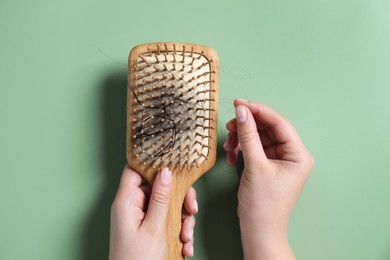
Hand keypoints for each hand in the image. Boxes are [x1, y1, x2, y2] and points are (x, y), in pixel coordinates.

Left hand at [109, 165, 197, 259]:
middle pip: (159, 188)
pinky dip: (180, 231)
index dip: (151, 162)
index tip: (171, 162)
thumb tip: (166, 172)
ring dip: (183, 219)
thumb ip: (161, 198)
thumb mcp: (154, 228)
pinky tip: (185, 245)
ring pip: (169, 205)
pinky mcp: (152, 229)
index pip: (135, 170)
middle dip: (179, 199)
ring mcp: (143, 218)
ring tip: (186, 236)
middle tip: (191, 209)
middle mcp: (134, 206)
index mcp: (127, 201)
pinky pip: (170, 220)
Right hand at [224, 99, 313, 259]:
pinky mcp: (267, 165)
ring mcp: (279, 160)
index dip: (258, 111)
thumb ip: (248, 136)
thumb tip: (242, 111)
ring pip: (259, 137)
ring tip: (228, 144)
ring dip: (242, 138)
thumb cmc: (263, 204)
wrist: (258, 230)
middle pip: (268, 128)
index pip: (279, 123)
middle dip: (248, 126)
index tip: (239, 103)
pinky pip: (254, 148)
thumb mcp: (255, 166)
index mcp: (298, 154)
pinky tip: (232, 155)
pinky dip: (241, 148)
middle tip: (230, 123)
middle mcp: (291, 155)